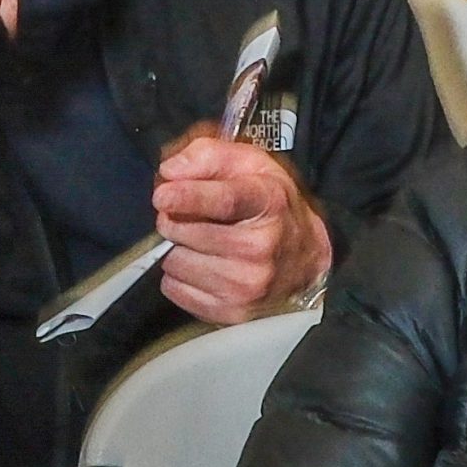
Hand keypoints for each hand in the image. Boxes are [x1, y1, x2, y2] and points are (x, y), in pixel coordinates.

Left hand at [151, 131, 330, 323]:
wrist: (304, 256)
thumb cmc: (269, 205)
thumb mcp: (248, 164)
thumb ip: (207, 156)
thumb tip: (170, 172)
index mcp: (267, 202)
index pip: (224, 200)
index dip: (188, 197)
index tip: (162, 196)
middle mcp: (261, 247)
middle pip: (187, 232)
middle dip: (175, 220)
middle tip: (191, 217)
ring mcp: (248, 284)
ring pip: (175, 262)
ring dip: (178, 250)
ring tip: (203, 243)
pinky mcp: (232, 311)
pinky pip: (175, 289)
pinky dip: (180, 277)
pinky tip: (204, 266)